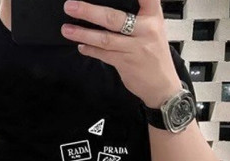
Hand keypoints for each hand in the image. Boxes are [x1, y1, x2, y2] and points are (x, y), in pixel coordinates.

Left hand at [61, 0, 182, 107]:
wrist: (162, 84)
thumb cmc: (154, 54)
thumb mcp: (153, 29)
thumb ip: (138, 15)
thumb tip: (107, 10)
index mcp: (153, 17)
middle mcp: (145, 30)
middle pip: (113, 18)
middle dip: (89, 11)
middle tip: (70, 6)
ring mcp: (134, 48)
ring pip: (105, 38)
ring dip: (83, 33)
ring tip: (67, 29)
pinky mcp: (125, 63)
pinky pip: (103, 54)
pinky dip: (90, 50)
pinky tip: (81, 46)